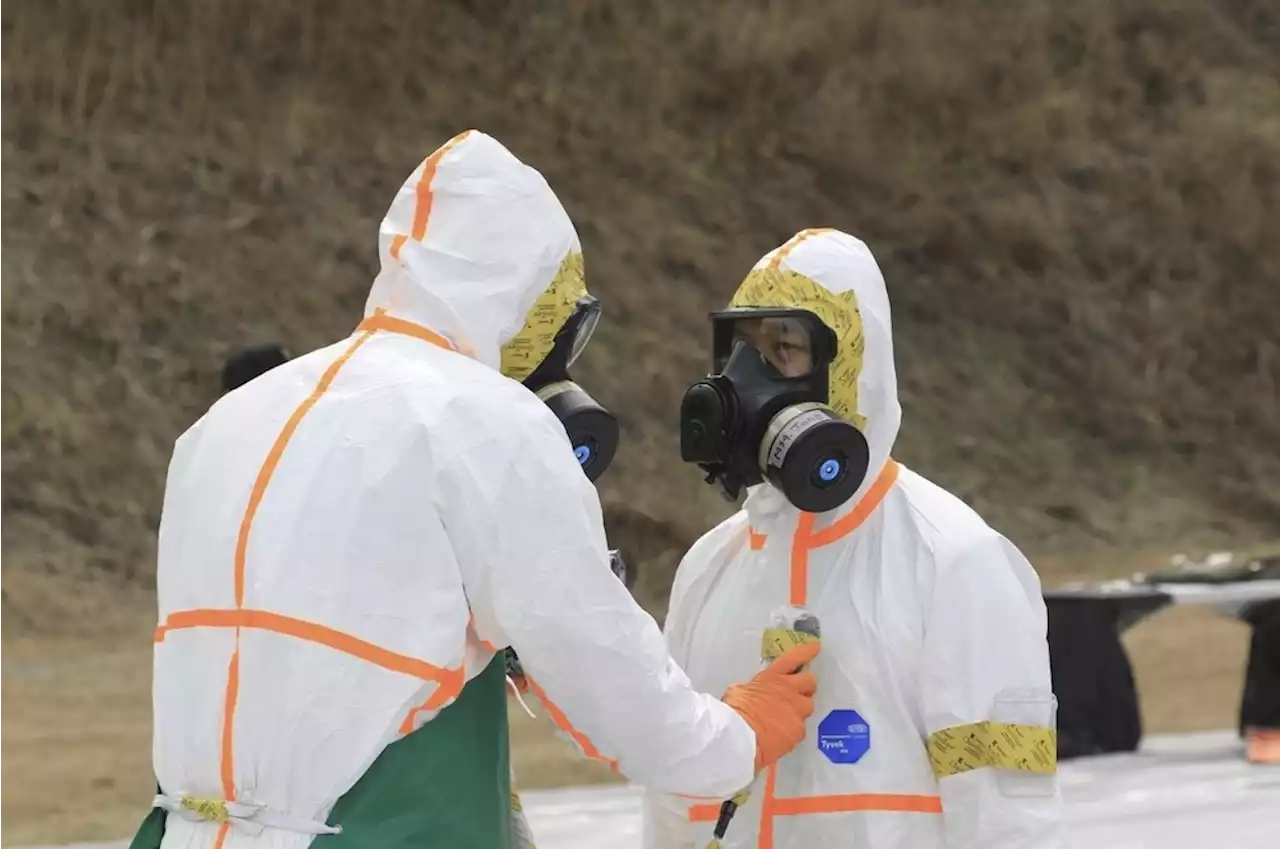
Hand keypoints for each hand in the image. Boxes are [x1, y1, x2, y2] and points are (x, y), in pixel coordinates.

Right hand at [721, 642, 819, 770]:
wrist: (741, 735)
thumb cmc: (734, 710)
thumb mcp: (739, 691)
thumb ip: (752, 689)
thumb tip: (751, 693)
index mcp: (772, 677)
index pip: (793, 659)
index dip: (806, 652)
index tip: (816, 647)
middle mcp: (789, 690)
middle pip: (810, 682)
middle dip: (806, 686)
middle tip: (798, 693)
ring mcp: (797, 710)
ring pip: (808, 707)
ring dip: (800, 710)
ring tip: (787, 719)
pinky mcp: (799, 730)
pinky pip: (800, 729)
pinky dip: (792, 732)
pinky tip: (781, 737)